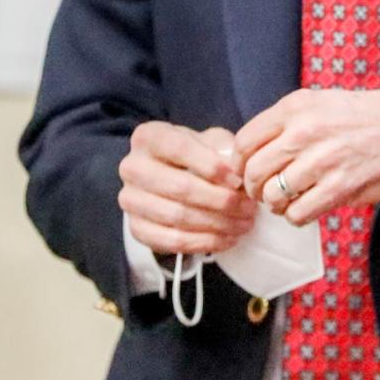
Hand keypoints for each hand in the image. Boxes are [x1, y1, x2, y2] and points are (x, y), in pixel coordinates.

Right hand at [118, 121, 256, 255]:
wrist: (172, 178)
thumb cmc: (195, 155)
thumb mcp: (210, 141)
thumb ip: (224, 148)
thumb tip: (235, 166)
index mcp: (148, 137)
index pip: (179, 148)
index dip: (211, 165)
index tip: (238, 180)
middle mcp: (132, 167)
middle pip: (180, 187)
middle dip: (221, 200)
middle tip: (248, 207)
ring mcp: (130, 200)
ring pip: (178, 217)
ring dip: (217, 224)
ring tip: (243, 223)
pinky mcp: (136, 229)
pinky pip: (172, 241)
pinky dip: (204, 242)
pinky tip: (227, 238)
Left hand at [235, 88, 379, 225]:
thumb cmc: (362, 116)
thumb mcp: (319, 102)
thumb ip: (284, 122)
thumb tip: (248, 152)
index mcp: (295, 107)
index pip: (243, 141)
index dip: (238, 163)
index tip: (245, 172)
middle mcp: (304, 132)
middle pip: (253, 172)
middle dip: (253, 188)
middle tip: (263, 191)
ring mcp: (322, 161)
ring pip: (272, 197)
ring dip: (275, 204)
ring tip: (288, 199)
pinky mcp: (340, 188)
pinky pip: (297, 214)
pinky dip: (296, 216)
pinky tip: (307, 206)